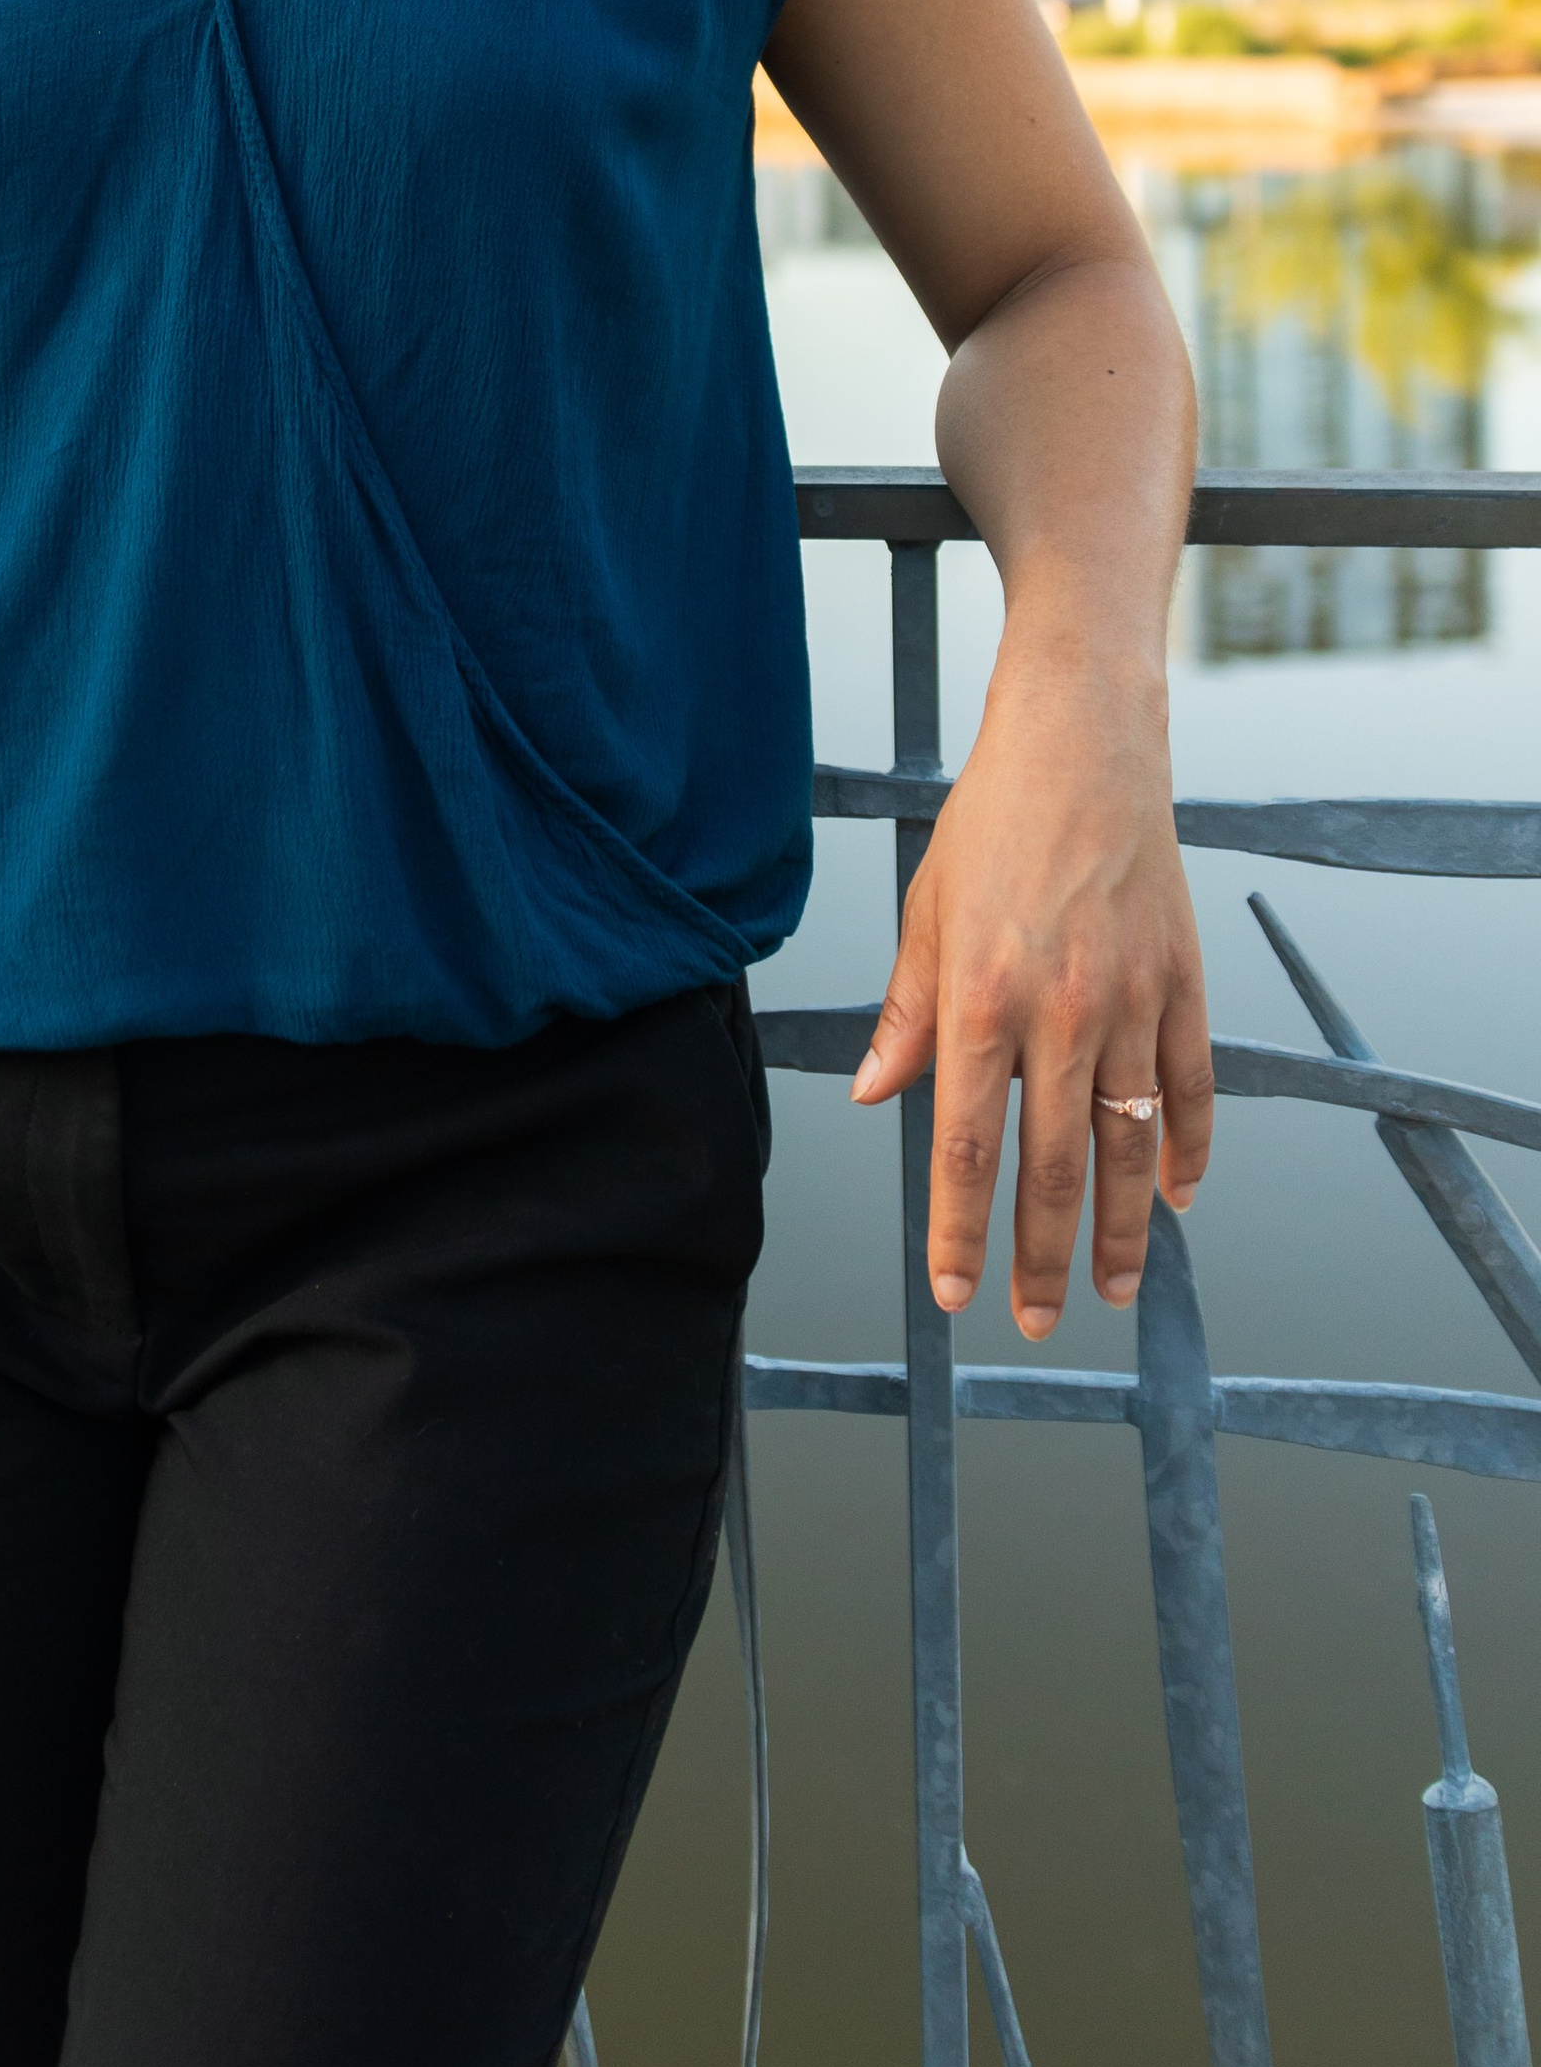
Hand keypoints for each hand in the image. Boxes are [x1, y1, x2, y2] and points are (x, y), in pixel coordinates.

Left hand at [849, 642, 1214, 1335]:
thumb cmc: (991, 825)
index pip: (963, 1145)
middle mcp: (1061, 1013)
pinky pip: (1193, 1089)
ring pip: (1131, 1146)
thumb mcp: (926, 914)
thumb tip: (872, 1095)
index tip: (956, 1292)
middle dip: (1044, 1257)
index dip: (959, 1230)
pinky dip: (1189, 1150)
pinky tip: (1177, 1198)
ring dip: (1122, 1229)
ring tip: (1114, 1290)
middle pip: (1054, 1167)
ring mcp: (1132, 1002)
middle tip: (1040, 1322)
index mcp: (981, 999)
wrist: (1082, 745)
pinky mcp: (1185, 982)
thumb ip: (908, 1014)